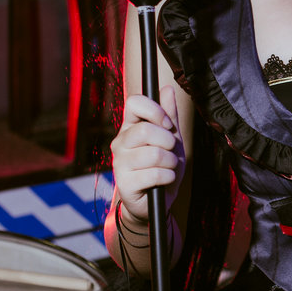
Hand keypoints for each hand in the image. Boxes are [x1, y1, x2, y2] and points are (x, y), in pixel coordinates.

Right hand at [110, 85, 183, 224]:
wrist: (157, 201)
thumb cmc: (163, 167)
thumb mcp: (171, 139)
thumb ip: (169, 116)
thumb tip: (167, 89)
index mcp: (130, 128)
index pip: (134, 103)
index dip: (154, 110)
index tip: (167, 124)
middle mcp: (120, 142)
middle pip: (145, 130)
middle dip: (168, 141)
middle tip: (171, 152)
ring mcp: (119, 163)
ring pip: (153, 153)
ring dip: (171, 162)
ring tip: (170, 168)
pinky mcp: (125, 183)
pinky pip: (154, 174)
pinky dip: (168, 177)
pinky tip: (165, 180)